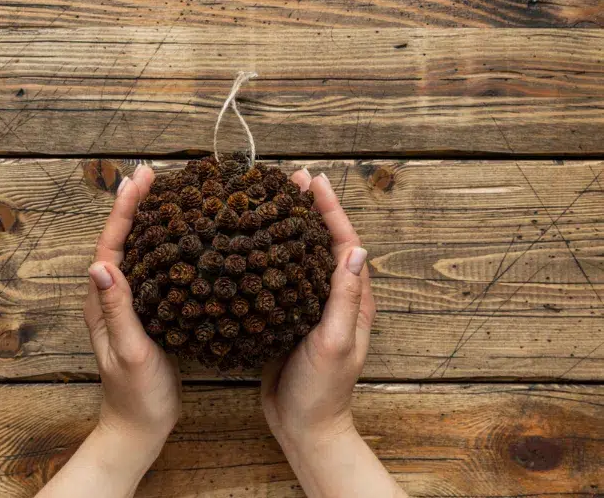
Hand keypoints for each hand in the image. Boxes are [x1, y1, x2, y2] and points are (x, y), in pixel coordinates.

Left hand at [36, 164, 180, 497]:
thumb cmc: (135, 394)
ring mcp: (129, 305)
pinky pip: (154, 271)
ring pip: (139, 252)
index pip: (111, 243)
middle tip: (153, 175)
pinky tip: (184, 243)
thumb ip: (115, 310)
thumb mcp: (129, 351)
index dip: (125, 208)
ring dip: (149, 222)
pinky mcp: (147, 313)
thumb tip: (100, 264)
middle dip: (135, 205)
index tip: (140, 178)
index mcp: (102, 301)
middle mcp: (111, 297)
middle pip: (122, 239)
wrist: (140, 426)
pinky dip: (166, 248)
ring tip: (169, 197)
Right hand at [262, 169, 405, 497]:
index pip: (345, 242)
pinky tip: (254, 247)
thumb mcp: (335, 342)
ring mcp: (310, 307)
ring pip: (301, 257)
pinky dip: (272, 257)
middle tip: (289, 181)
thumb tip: (354, 249)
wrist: (302, 426)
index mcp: (352, 300)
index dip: (331, 210)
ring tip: (271, 203)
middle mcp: (333, 298)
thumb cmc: (323, 390)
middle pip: (324, 242)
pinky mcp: (288, 318)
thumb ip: (344, 298)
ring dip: (290, 228)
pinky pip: (282, 279)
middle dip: (311, 209)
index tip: (313, 181)